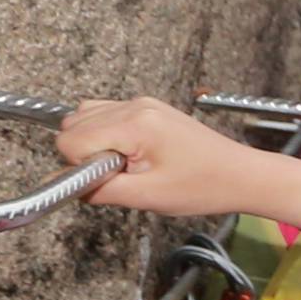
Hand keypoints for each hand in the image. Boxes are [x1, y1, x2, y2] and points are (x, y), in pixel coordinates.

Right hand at [56, 97, 300, 237]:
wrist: (240, 175)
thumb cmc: (202, 186)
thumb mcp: (147, 196)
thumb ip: (98, 189)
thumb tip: (60, 185)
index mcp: (135, 123)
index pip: (71, 139)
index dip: (80, 166)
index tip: (107, 181)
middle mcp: (136, 105)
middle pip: (73, 123)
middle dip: (85, 154)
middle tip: (121, 174)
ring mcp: (143, 103)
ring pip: (86, 116)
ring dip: (94, 144)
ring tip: (128, 166)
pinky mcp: (149, 108)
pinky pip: (106, 114)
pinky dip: (106, 135)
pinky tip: (131, 155)